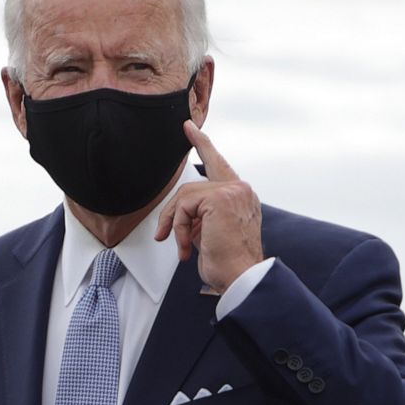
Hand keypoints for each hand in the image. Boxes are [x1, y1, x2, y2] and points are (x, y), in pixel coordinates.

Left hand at [154, 121, 263, 292]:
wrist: (240, 277)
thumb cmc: (228, 262)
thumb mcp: (210, 232)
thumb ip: (201, 214)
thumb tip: (181, 212)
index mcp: (241, 196)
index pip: (218, 165)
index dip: (202, 145)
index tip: (188, 128)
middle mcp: (241, 189)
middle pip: (192, 186)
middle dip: (174, 211)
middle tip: (163, 232)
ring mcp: (233, 191)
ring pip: (186, 196)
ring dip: (176, 223)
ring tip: (181, 245)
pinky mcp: (221, 197)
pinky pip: (185, 206)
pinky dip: (180, 227)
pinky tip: (187, 245)